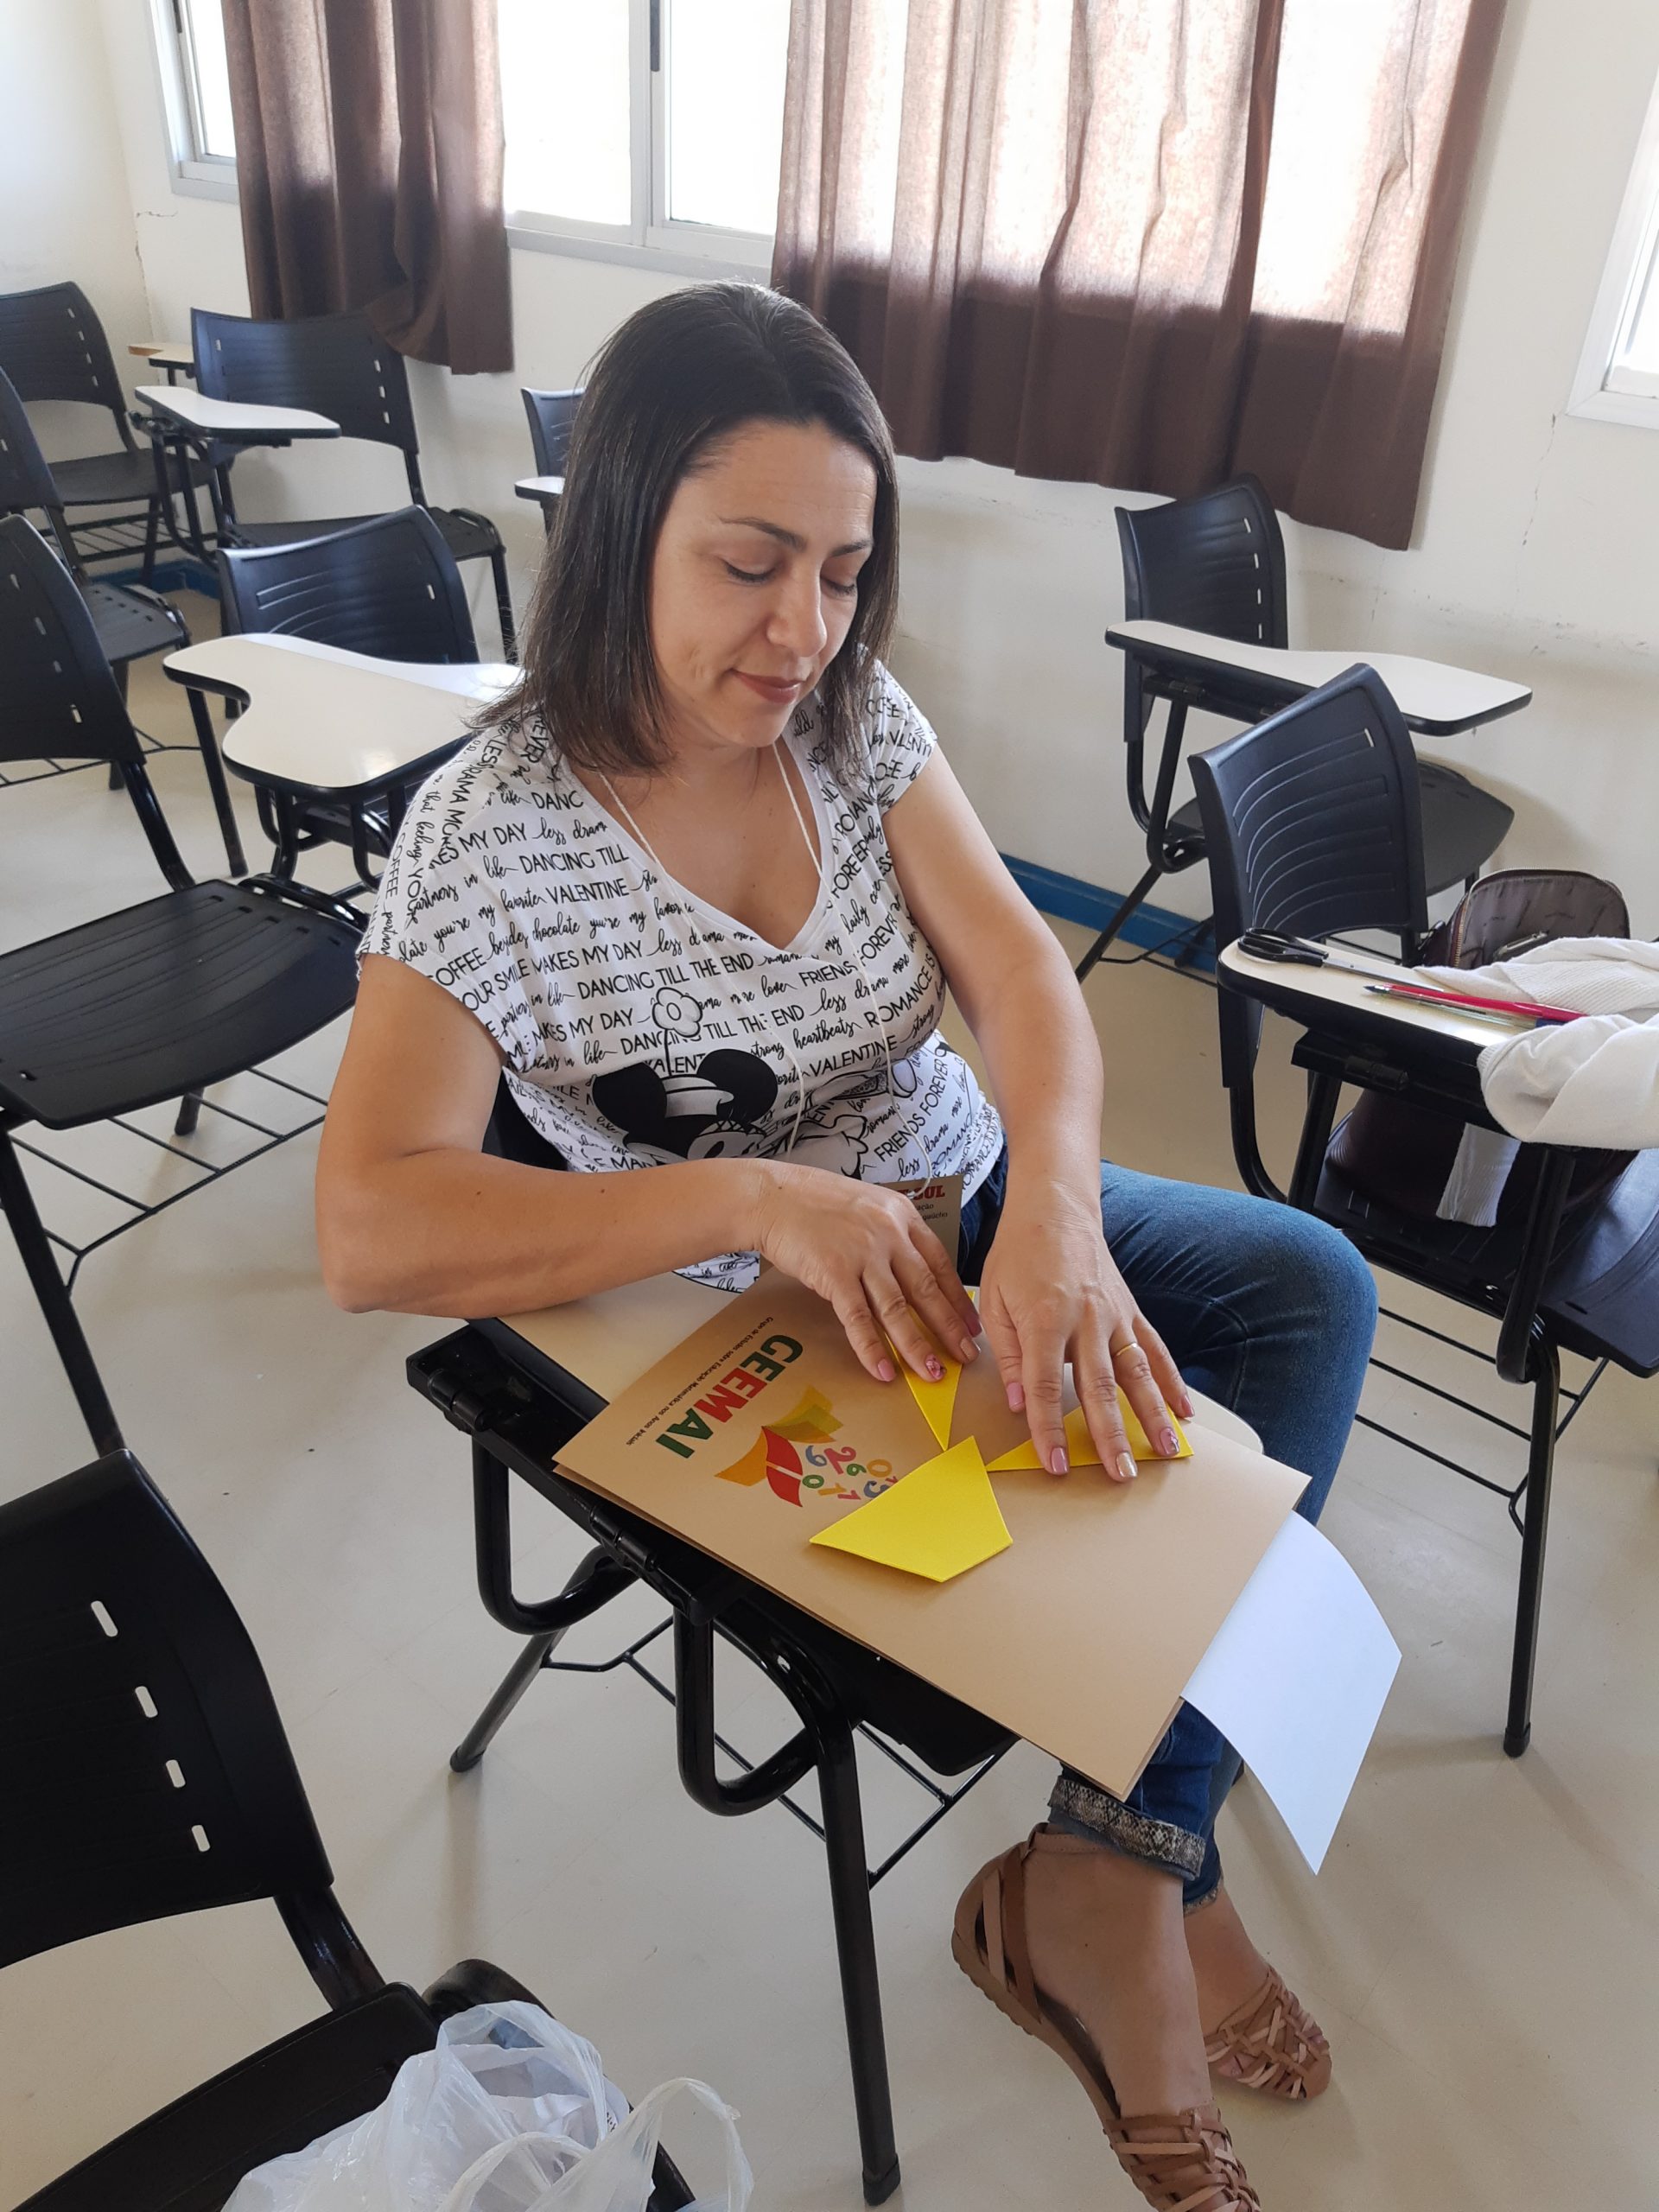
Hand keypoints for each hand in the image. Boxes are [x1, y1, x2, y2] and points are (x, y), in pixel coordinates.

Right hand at [749, 1161, 981, 1384]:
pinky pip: (858, 1318)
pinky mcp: (834, 1272)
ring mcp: (862, 1253)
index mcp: (902, 1215)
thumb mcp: (866, 1207)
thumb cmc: (813, 1202)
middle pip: (927, 1289)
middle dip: (949, 1328)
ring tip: (933, 1372)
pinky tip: (884, 1369)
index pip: (940, 1264)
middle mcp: (889, 1233)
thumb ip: (890, 1235)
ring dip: (917, 1345)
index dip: (957, 1299)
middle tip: (966, 1357)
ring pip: (898, 1308)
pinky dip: (872, 1348)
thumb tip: (908, 1274)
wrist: (771, 1196)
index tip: (970, 1325)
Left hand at [977, 1177, 1190, 1480]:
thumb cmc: (1018, 1255)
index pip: (1045, 1386)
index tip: (1054, 1463)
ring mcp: (1114, 1316)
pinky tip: (1184, 1412)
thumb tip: (1017, 1403)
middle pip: (1099, 1388)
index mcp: (1044, 1318)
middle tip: (1119, 1475)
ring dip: (1152, 1416)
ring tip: (1164, 1453)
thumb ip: (1006, 1354)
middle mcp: (1085, 1320)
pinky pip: (1155, 1351)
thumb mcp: (993, 1301)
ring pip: (1136, 1374)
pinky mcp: (1130, 1312)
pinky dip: (1171, 1383)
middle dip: (1109, 1435)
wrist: (1055, 1209)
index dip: (1048, 1428)